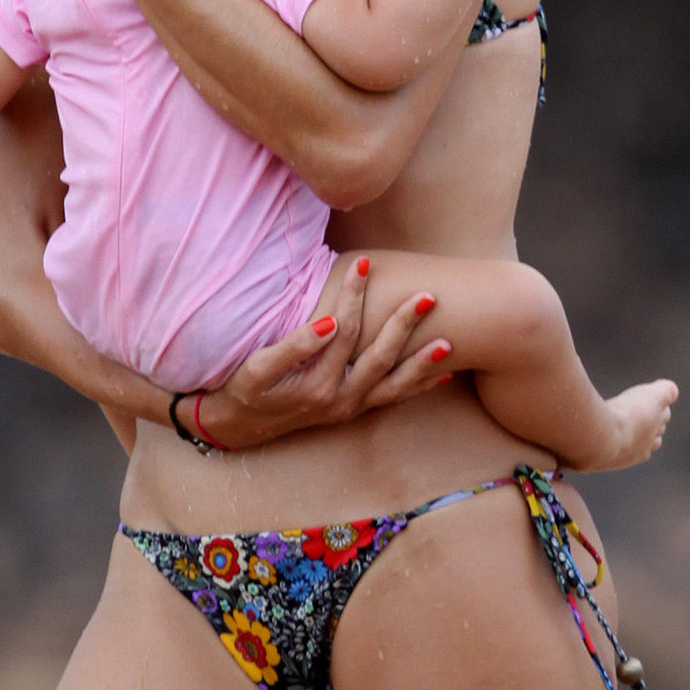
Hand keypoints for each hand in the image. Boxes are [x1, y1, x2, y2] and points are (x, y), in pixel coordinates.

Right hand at [194, 259, 453, 449]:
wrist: (240, 426)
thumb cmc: (246, 390)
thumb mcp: (258, 368)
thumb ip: (293, 346)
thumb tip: (329, 321)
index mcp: (318, 383)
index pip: (345, 329)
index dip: (355, 294)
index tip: (365, 263)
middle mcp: (341, 399)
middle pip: (380, 355)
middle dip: (405, 324)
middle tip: (428, 295)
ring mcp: (350, 407)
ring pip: (395, 384)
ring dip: (423, 364)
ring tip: (449, 342)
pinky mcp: (354, 411)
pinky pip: (392, 400)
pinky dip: (418, 387)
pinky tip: (444, 375)